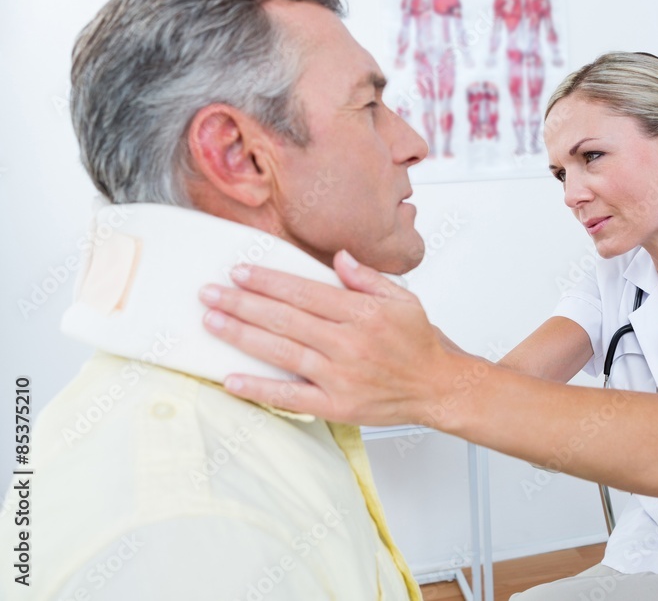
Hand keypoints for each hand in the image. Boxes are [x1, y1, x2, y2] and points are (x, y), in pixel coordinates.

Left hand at [199, 251, 457, 424]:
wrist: (439, 387)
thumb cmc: (419, 344)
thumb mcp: (402, 298)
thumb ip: (367, 278)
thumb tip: (339, 258)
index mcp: (363, 313)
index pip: (305, 292)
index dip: (268, 281)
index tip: (240, 272)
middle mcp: (349, 343)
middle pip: (285, 319)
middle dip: (242, 303)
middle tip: (210, 293)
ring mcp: (340, 376)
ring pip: (282, 352)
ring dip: (243, 336)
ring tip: (212, 322)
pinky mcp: (337, 406)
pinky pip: (291, 397)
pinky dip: (260, 389)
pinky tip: (232, 379)